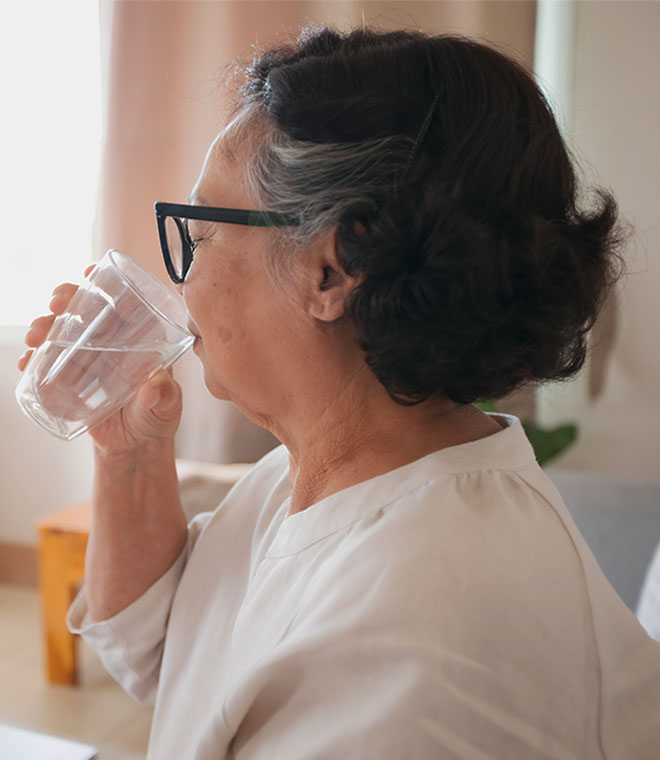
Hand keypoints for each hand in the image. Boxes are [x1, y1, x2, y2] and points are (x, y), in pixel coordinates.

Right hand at [19, 265, 182, 454]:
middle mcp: (112, 340)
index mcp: (140, 337)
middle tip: (56, 305)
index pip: (124, 301)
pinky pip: (48, 360)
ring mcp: (87, 356)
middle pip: (87, 307)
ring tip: (35, 336)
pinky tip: (27, 361)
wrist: (134, 446)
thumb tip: (153, 388)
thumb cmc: (157, 418)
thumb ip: (163, 398)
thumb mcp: (165, 407)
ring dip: (44, 325)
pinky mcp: (69, 376)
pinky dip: (34, 357)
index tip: (89, 272)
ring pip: (63, 329)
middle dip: (66, 298)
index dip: (106, 283)